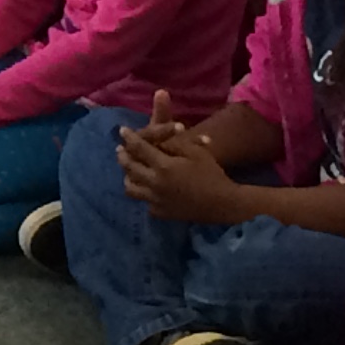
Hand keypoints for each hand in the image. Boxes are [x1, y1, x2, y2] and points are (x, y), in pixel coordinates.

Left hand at [116, 90, 237, 223]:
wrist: (223, 204)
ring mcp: (156, 201)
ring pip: (131, 188)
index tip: (123, 130)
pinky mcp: (161, 213)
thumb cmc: (211, 173)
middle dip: (123, 156)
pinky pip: (144, 202)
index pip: (139, 148)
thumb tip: (154, 139)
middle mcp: (155, 184)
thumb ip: (172, 143)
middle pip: (129, 167)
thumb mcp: (195, 151)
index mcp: (163, 166)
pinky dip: (143, 194)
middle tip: (121, 149)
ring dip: (128, 176)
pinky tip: (146, 188)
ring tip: (129, 169)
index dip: (129, 138)